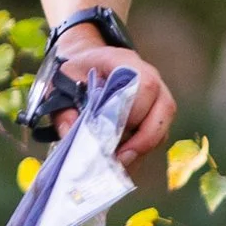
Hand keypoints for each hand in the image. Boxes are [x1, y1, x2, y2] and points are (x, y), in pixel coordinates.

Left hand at [54, 37, 176, 167]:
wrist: (83, 63)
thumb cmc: (74, 73)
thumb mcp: (61, 85)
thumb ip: (64, 109)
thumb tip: (70, 134)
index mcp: (123, 62)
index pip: (145, 85)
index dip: (135, 112)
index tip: (113, 133)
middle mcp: (148, 75)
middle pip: (164, 107)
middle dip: (144, 139)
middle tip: (119, 159)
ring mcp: (156, 94)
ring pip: (163, 124)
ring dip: (142, 148)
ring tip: (118, 163)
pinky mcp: (155, 112)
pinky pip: (158, 134)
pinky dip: (141, 150)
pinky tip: (120, 160)